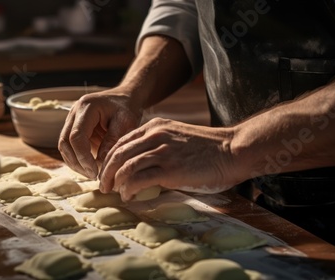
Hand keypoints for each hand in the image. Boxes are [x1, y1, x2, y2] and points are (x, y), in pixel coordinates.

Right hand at [58, 88, 142, 179]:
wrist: (124, 98)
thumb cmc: (127, 108)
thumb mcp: (126, 123)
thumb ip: (112, 142)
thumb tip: (99, 164)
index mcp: (86, 107)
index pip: (76, 136)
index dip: (83, 157)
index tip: (96, 172)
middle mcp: (74, 112)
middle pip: (65, 142)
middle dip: (77, 163)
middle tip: (93, 176)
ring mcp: (70, 119)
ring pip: (63, 146)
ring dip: (75, 163)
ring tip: (92, 174)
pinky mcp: (72, 127)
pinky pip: (68, 146)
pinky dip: (76, 159)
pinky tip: (89, 167)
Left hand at [99, 118, 240, 200]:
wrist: (232, 150)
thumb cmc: (208, 148)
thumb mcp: (178, 137)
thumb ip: (159, 144)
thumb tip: (142, 165)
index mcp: (155, 126)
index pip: (121, 141)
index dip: (109, 158)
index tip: (106, 171)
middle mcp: (155, 135)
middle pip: (117, 153)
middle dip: (105, 171)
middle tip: (102, 185)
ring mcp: (162, 151)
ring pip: (124, 166)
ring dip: (114, 181)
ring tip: (112, 192)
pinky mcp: (169, 169)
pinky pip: (138, 179)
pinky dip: (128, 189)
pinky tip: (128, 196)